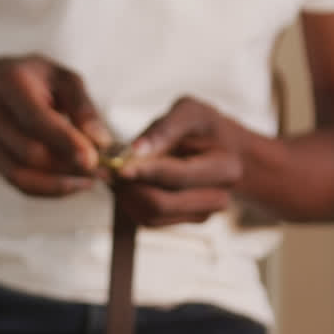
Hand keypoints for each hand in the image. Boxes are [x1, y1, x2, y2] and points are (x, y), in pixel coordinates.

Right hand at [0, 55, 111, 196]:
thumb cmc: (34, 79)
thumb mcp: (62, 77)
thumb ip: (82, 107)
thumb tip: (100, 142)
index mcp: (11, 83)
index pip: (36, 120)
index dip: (66, 142)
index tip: (93, 159)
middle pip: (29, 152)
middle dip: (69, 165)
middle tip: (104, 169)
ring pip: (22, 174)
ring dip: (61, 182)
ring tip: (91, 179)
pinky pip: (19, 184)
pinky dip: (50, 189)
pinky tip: (73, 183)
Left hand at [113, 97, 244, 226]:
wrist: (223, 149)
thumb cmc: (205, 127)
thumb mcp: (191, 112)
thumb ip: (165, 128)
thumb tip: (136, 151)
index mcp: (225, 168)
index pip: (178, 177)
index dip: (145, 172)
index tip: (118, 166)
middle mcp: (217, 199)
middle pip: (161, 204)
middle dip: (129, 187)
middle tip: (107, 169)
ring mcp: (201, 215)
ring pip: (151, 216)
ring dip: (126, 196)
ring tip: (116, 171)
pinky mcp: (184, 221)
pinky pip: (149, 220)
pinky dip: (131, 202)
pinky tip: (127, 182)